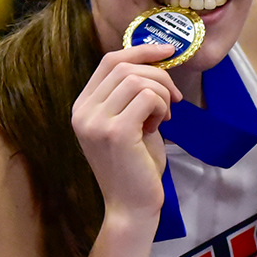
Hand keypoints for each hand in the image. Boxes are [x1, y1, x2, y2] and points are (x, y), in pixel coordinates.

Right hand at [72, 42, 180, 217]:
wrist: (132, 207)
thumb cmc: (136, 167)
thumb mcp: (131, 123)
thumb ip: (133, 95)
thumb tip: (156, 61)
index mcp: (82, 106)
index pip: (110, 61)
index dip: (141, 50)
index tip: (168, 50)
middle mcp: (82, 112)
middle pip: (125, 67)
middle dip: (158, 76)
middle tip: (174, 99)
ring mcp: (95, 122)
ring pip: (138, 80)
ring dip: (162, 93)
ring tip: (164, 116)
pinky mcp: (115, 132)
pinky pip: (147, 97)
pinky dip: (161, 106)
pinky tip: (160, 125)